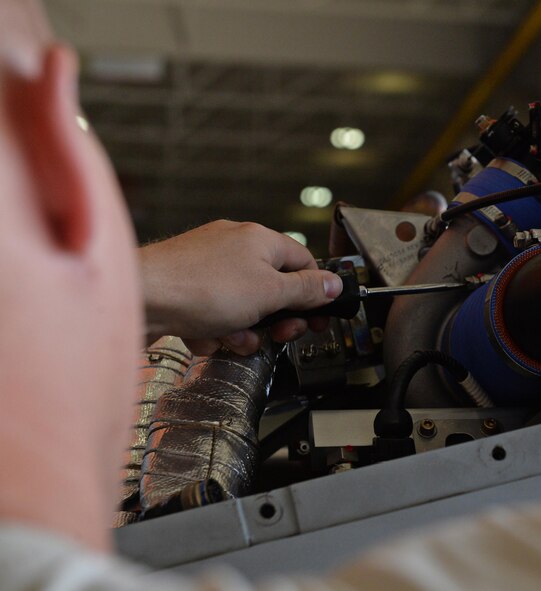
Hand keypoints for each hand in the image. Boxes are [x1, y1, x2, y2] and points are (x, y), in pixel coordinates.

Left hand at [139, 220, 342, 355]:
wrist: (138, 297)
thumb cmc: (201, 288)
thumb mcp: (269, 293)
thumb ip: (305, 290)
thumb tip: (334, 284)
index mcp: (260, 239)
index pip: (303, 262)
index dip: (314, 293)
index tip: (317, 319)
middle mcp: (233, 246)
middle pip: (272, 287)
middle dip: (276, 318)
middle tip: (278, 335)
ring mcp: (205, 266)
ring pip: (242, 306)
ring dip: (243, 329)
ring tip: (231, 339)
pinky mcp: (183, 287)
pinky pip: (212, 313)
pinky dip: (213, 329)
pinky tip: (202, 335)